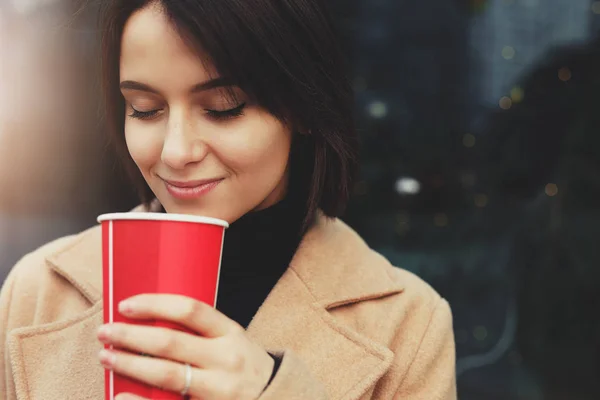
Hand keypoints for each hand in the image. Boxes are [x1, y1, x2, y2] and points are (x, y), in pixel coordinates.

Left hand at [96, 294, 274, 399]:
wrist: (278, 399)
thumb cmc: (246, 367)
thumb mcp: (234, 341)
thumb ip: (202, 332)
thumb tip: (151, 321)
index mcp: (231, 333)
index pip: (190, 310)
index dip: (155, 305)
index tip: (126, 305)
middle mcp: (226, 359)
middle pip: (171, 343)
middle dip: (132, 335)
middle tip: (105, 331)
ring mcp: (220, 389)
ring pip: (167, 375)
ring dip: (131, 364)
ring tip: (107, 357)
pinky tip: (122, 395)